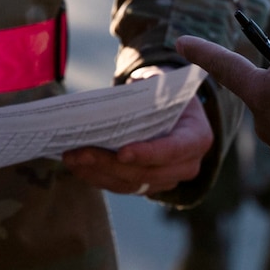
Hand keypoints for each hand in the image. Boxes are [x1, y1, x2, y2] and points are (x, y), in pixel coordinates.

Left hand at [62, 70, 213, 195]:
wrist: (171, 107)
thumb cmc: (167, 91)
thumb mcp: (166, 82)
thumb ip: (154, 85)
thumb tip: (130, 88)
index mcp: (198, 137)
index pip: (173, 150)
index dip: (147, 153)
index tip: (121, 153)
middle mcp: (187, 165)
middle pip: (146, 173)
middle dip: (110, 164)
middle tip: (80, 152)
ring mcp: (167, 179)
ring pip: (130, 184)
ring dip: (97, 173)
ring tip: (72, 158)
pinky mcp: (148, 186)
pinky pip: (121, 187)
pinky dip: (98, 177)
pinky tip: (78, 165)